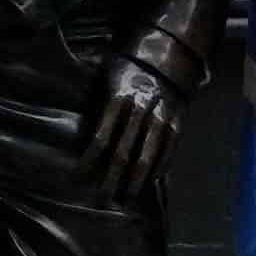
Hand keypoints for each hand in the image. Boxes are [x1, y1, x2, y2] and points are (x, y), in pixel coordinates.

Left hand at [83, 57, 186, 199]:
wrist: (165, 55)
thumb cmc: (125, 68)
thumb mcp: (105, 78)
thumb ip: (95, 104)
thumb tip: (79, 136)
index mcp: (119, 96)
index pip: (102, 136)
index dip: (90, 160)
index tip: (79, 178)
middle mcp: (140, 109)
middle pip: (123, 151)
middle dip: (111, 177)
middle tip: (101, 198)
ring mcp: (161, 116)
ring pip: (147, 155)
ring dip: (135, 180)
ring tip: (126, 199)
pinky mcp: (176, 122)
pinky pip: (168, 150)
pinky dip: (158, 169)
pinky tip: (150, 184)